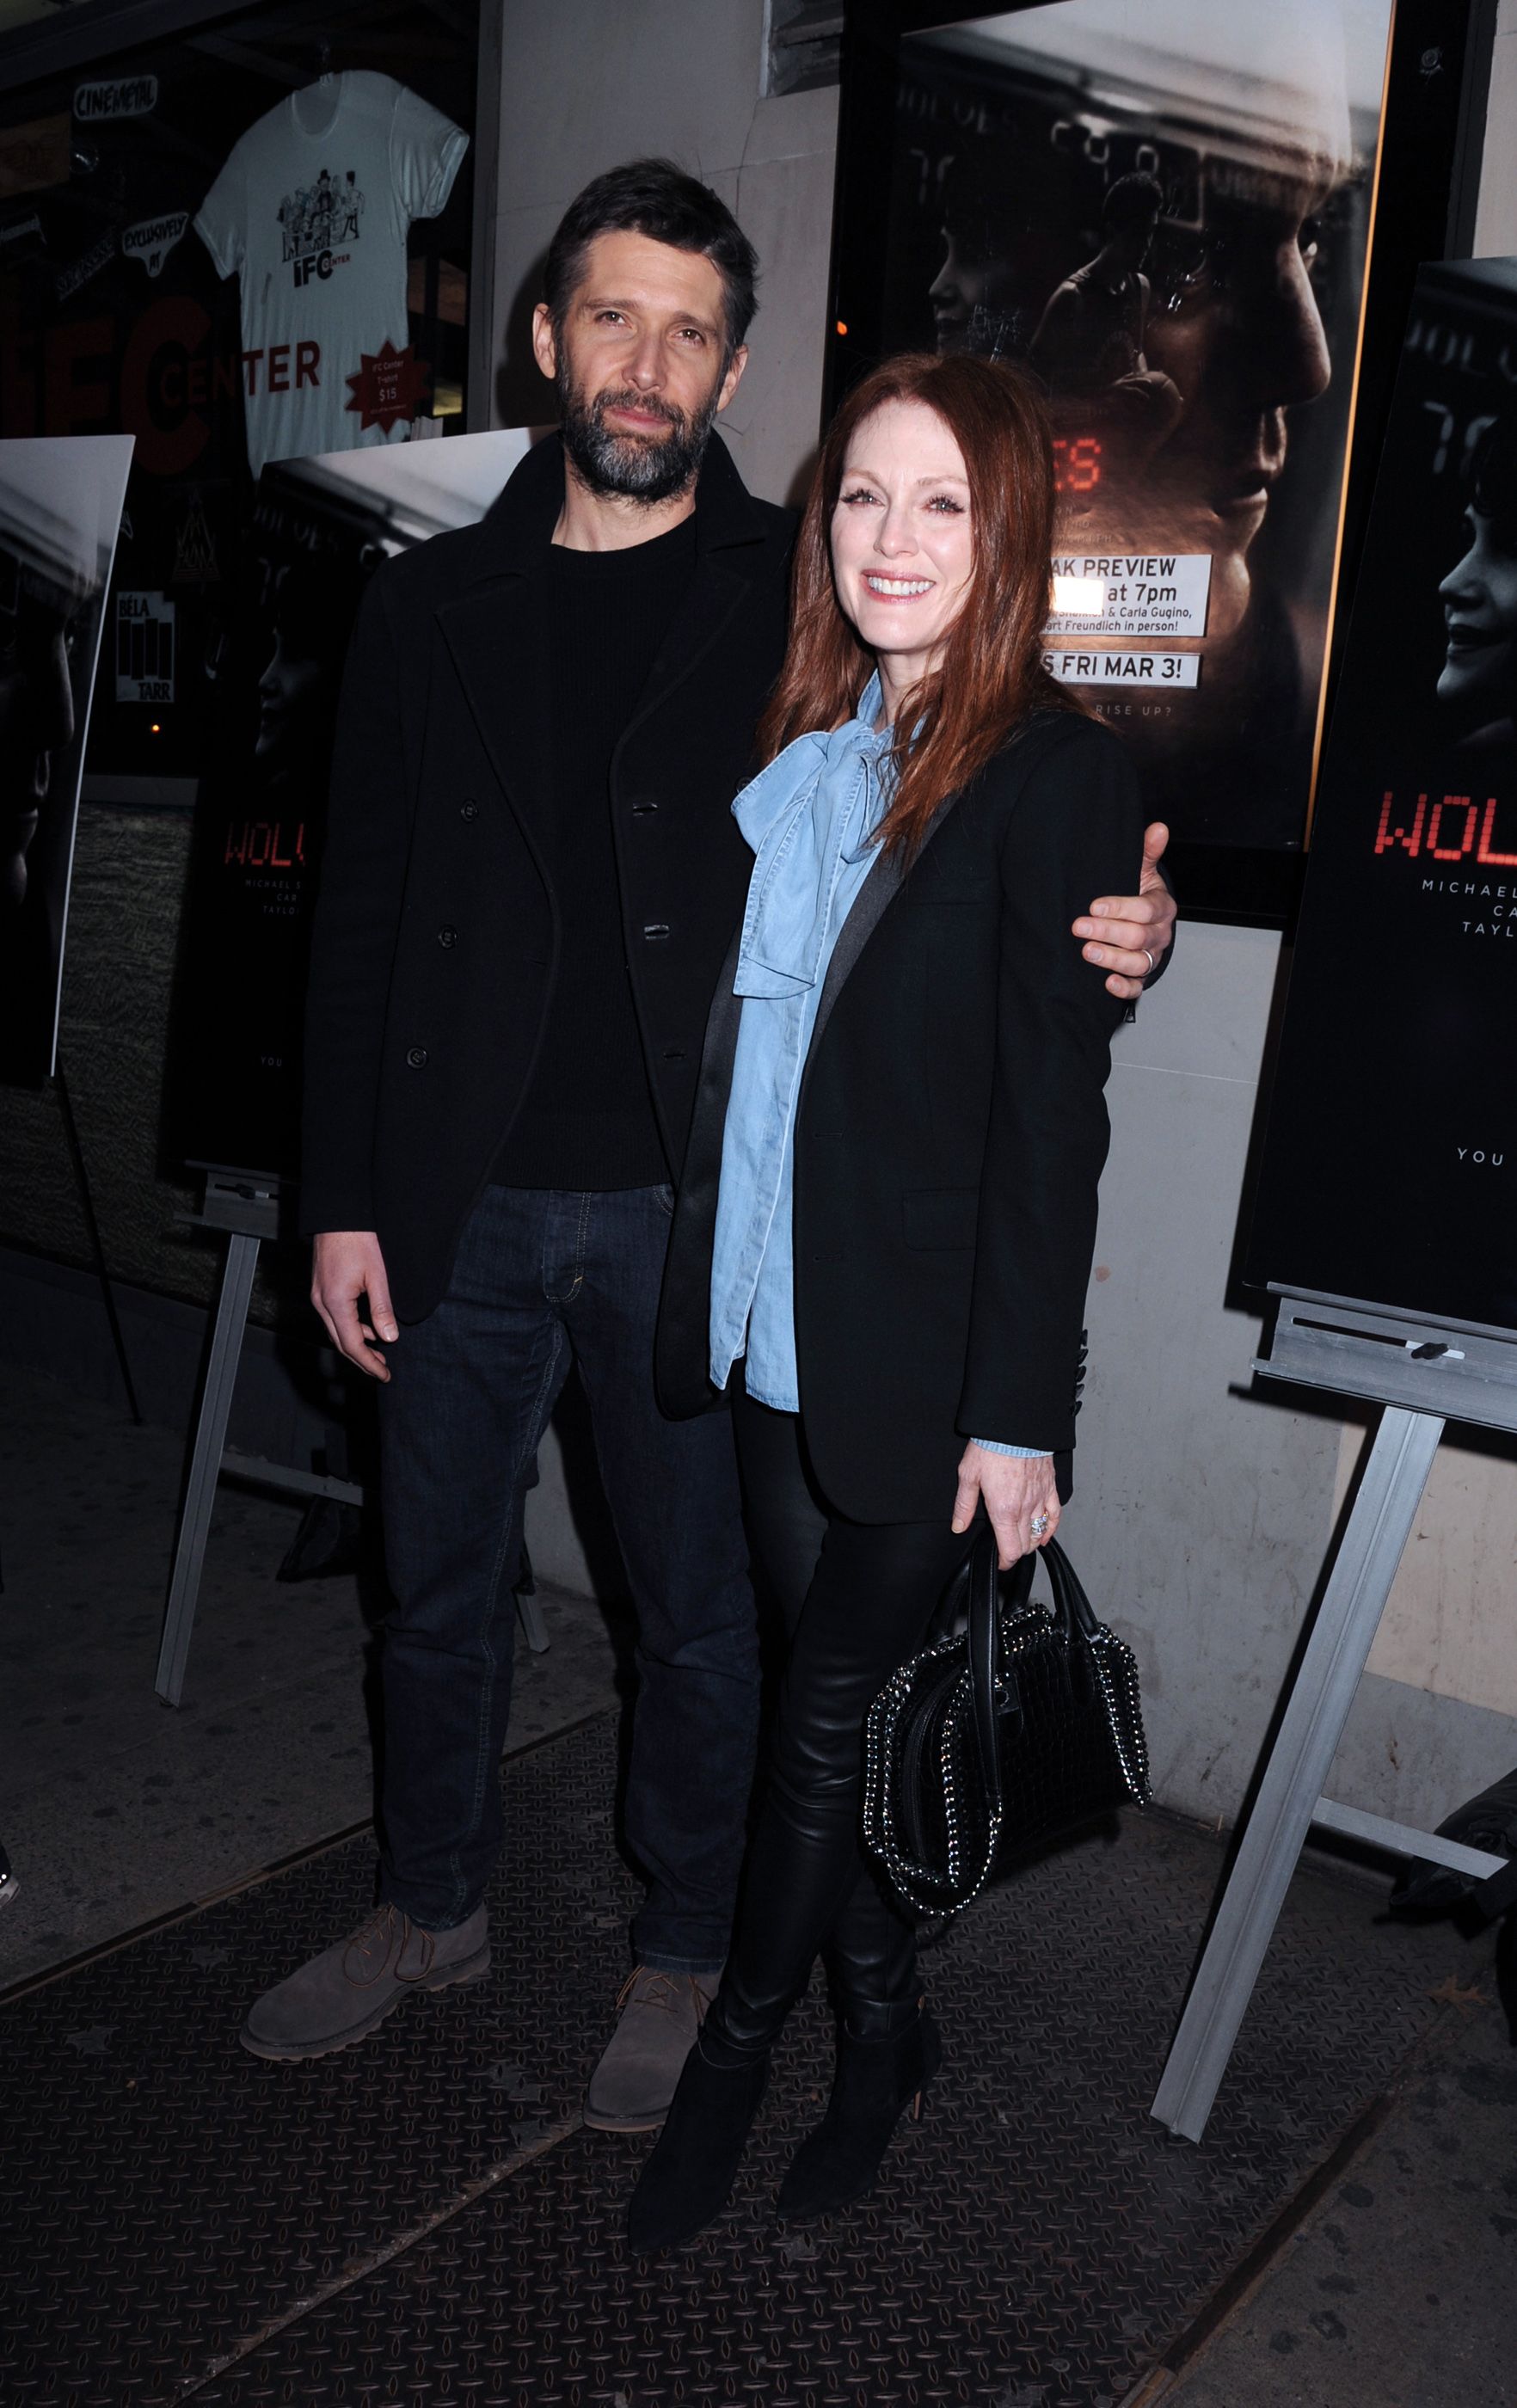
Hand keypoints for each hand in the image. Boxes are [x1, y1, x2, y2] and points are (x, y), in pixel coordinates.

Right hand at [311, 1230, 397, 1380]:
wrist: (338, 1215)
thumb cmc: (358, 1239)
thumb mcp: (377, 1275)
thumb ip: (382, 1309)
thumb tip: (389, 1337)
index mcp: (335, 1302)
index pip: (352, 1345)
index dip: (369, 1363)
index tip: (384, 1375)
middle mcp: (321, 1302)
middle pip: (340, 1342)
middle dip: (362, 1359)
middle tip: (382, 1370)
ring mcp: (318, 1295)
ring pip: (336, 1331)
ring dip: (356, 1344)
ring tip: (379, 1352)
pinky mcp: (320, 1288)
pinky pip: (334, 1317)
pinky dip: (351, 1328)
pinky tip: (367, 1328)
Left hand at [951, 1442, 1059, 1568]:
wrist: (1014, 1427)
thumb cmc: (992, 1448)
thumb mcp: (968, 1476)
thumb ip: (964, 1506)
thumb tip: (959, 1526)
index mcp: (1003, 1510)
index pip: (1010, 1550)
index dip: (1004, 1562)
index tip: (999, 1561)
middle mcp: (1025, 1509)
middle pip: (1025, 1545)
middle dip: (1014, 1552)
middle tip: (1005, 1548)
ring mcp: (1040, 1499)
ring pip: (1040, 1533)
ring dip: (1030, 1542)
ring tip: (1020, 1540)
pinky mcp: (1050, 1488)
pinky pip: (1055, 1516)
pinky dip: (1050, 1529)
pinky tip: (1045, 1533)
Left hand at [1072, 820, 1175, 999]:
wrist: (1145, 923)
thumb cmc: (1140, 894)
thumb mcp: (1142, 871)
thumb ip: (1148, 851)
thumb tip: (1158, 827)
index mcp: (1161, 907)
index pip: (1144, 909)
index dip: (1120, 908)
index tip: (1094, 906)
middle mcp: (1159, 934)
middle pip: (1137, 937)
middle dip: (1107, 932)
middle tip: (1079, 927)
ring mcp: (1151, 956)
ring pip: (1137, 962)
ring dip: (1111, 958)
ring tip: (1087, 952)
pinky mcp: (1142, 976)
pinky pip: (1137, 987)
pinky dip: (1123, 987)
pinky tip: (1106, 982)